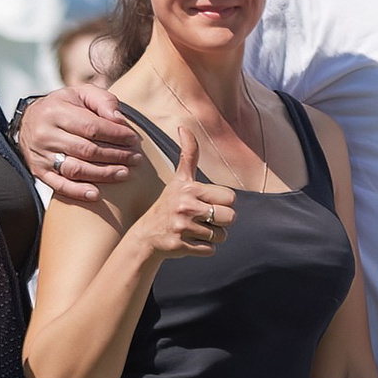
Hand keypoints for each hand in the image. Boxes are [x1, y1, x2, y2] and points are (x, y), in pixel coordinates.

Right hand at [17, 85, 142, 202]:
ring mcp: (40, 154)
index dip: (116, 135)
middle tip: (136, 158)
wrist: (30, 120)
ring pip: (75, 169)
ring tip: (124, 173)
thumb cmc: (64, 106)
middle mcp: (45, 134)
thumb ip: (103, 101)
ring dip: (103, 174)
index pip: (91, 127)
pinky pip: (58, 185)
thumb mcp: (81, 94)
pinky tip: (96, 195)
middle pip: (86, 150)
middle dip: (115, 155)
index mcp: (55, 112)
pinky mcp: (38, 170)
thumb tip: (119, 119)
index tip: (134, 139)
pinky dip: (78, 191)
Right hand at [127, 126, 235, 260]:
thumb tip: (184, 127)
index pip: (231, 197)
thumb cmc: (169, 204)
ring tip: (194, 229)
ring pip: (222, 236)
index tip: (207, 201)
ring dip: (212, 235)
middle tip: (203, 218)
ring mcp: (182, 227)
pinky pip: (211, 250)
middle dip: (221, 221)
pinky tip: (189, 241)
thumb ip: (188, 155)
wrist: (146, 236)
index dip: (223, 202)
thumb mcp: (179, 179)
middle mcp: (185, 206)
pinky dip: (204, 248)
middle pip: (231, 217)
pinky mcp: (181, 246)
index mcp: (189, 188)